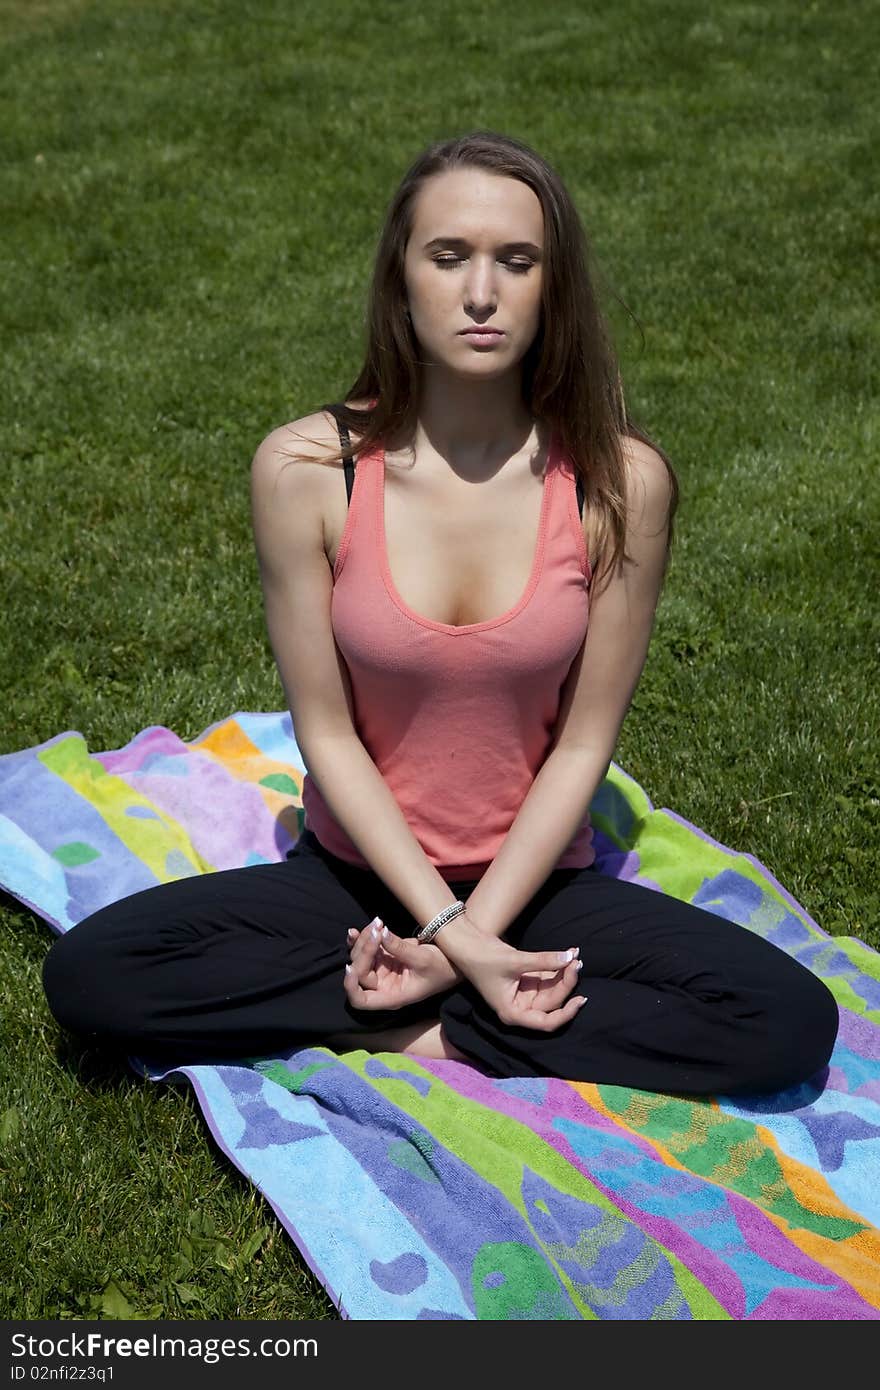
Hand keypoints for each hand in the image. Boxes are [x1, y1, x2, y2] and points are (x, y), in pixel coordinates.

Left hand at [343, 918, 462, 1011]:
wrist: (455, 960)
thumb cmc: (443, 967)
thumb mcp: (423, 958)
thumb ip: (399, 947)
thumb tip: (380, 932)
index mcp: (392, 996)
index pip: (361, 1001)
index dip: (351, 986)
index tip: (352, 966)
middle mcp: (383, 986)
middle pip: (359, 972)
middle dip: (364, 950)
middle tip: (377, 929)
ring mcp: (383, 971)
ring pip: (360, 957)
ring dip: (363, 940)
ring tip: (377, 923)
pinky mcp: (385, 957)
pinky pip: (368, 949)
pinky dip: (363, 938)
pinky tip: (360, 929)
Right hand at [436, 911, 586, 1031]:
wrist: (467, 942)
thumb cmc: (484, 958)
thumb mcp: (515, 960)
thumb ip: (544, 960)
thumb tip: (571, 957)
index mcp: (513, 1013)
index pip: (546, 1022)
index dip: (566, 1014)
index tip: (580, 999)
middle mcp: (520, 1007)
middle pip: (552, 1001)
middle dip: (566, 982)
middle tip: (577, 961)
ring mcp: (524, 993)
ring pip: (552, 987)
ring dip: (564, 972)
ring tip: (575, 954)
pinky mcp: (526, 979)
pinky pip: (547, 976)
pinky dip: (557, 965)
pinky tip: (569, 953)